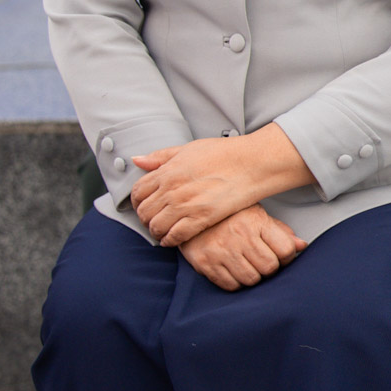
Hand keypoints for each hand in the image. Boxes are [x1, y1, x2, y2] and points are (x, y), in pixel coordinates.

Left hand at [131, 124, 315, 245]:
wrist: (253, 163)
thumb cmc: (226, 154)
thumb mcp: (189, 149)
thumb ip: (161, 156)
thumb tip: (138, 160)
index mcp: (167, 171)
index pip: (137, 192)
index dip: (137, 202)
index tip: (144, 205)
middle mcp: (172, 189)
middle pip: (144, 212)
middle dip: (145, 219)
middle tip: (153, 221)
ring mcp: (185, 205)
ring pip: (156, 226)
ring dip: (156, 232)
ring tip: (163, 232)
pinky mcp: (201, 218)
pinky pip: (175, 236)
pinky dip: (170, 241)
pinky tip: (173, 239)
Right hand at [178, 205, 306, 290]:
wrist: (190, 214)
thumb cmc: (230, 216)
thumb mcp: (257, 216)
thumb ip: (280, 232)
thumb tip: (302, 246)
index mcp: (256, 222)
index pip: (285, 250)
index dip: (287, 257)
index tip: (281, 256)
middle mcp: (239, 236)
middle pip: (269, 267)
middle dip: (270, 269)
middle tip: (263, 263)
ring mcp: (221, 251)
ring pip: (251, 279)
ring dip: (253, 276)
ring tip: (248, 266)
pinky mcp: (205, 263)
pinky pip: (230, 285)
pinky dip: (236, 282)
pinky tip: (233, 270)